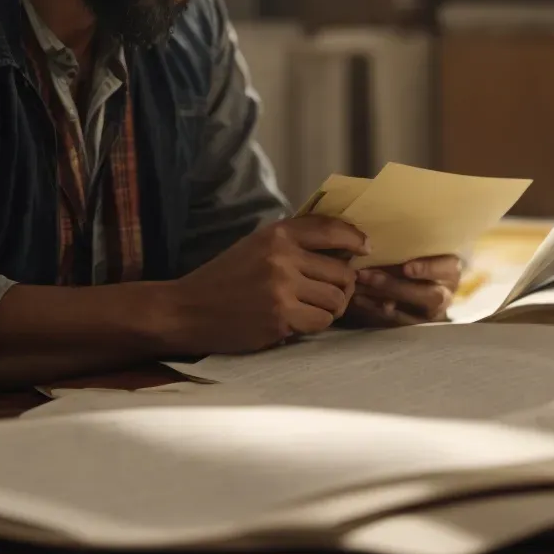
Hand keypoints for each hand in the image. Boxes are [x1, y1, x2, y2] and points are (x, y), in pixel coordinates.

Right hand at [156, 216, 369, 355]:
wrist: (188, 309)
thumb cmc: (224, 278)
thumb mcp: (256, 246)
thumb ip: (293, 243)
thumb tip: (344, 246)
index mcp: (276, 234)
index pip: (331, 229)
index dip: (355, 238)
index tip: (365, 249)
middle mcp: (281, 257)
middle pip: (342, 272)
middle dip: (343, 286)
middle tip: (331, 293)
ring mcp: (281, 288)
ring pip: (337, 299)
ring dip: (331, 308)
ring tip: (312, 308)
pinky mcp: (280, 317)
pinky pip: (322, 322)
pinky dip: (316, 324)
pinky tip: (298, 321)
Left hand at [342, 255, 460, 327]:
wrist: (430, 282)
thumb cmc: (424, 257)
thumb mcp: (424, 249)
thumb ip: (409, 247)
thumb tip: (379, 240)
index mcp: (451, 269)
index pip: (445, 268)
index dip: (427, 269)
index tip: (407, 268)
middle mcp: (445, 293)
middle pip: (426, 295)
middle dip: (394, 286)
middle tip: (367, 276)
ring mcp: (431, 313)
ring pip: (409, 310)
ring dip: (379, 297)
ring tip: (357, 284)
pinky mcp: (415, 324)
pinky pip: (395, 320)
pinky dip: (375, 309)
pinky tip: (359, 298)